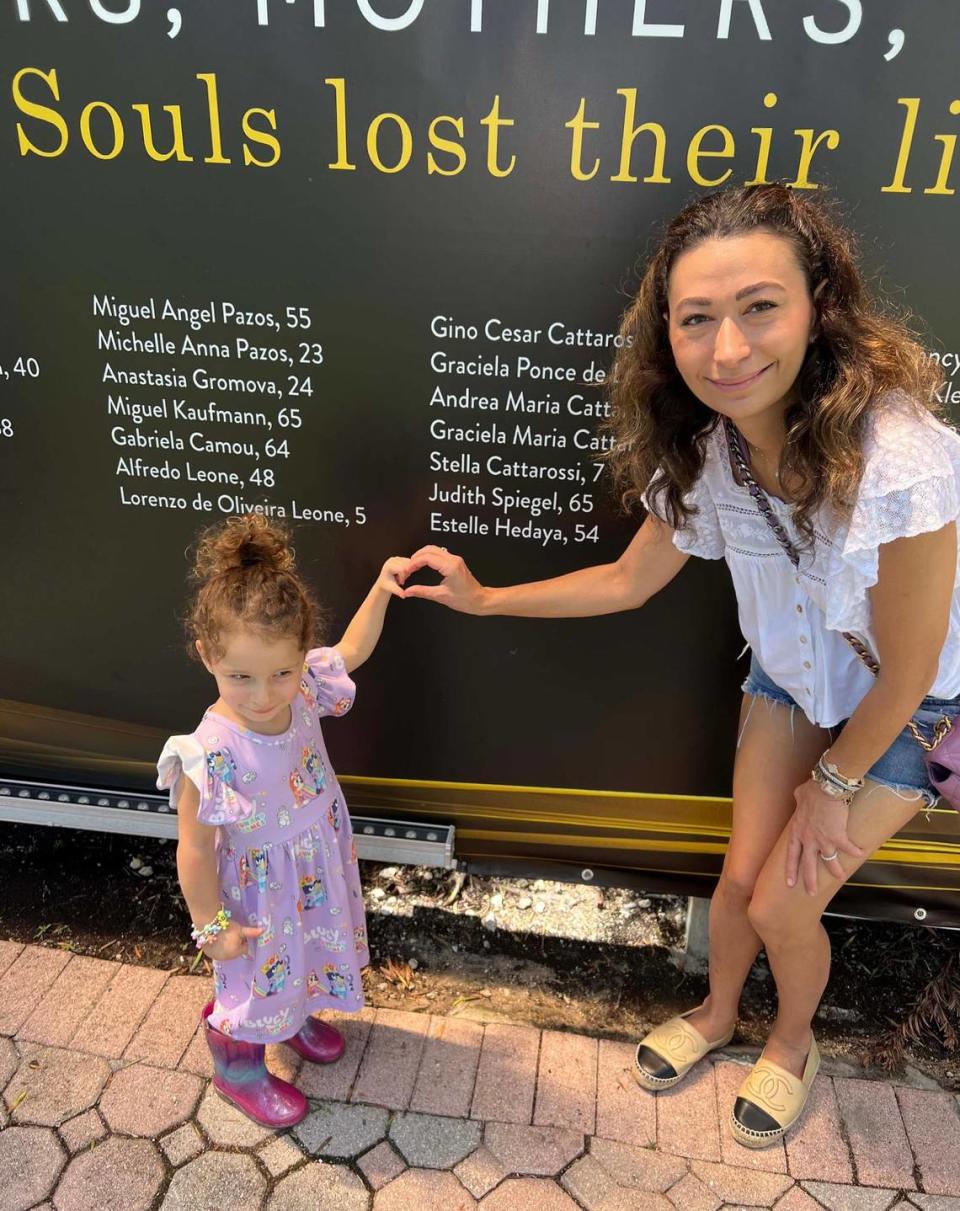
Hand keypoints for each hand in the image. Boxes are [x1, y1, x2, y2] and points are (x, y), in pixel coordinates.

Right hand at [201, 922, 261, 961]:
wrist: (208, 926)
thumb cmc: (226, 928)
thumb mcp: (240, 929)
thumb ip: (251, 932)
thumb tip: (263, 930)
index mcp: (236, 953)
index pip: (244, 948)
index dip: (243, 940)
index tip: (239, 933)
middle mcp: (226, 958)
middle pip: (235, 951)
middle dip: (235, 944)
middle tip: (230, 934)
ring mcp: (217, 957)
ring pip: (226, 953)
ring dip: (226, 947)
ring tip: (223, 936)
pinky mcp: (209, 954)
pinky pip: (217, 953)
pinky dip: (218, 948)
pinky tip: (216, 940)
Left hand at [376, 556, 412, 598]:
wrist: (384, 582)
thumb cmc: (387, 585)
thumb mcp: (393, 589)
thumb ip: (399, 591)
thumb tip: (404, 595)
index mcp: (388, 566)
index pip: (402, 569)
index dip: (404, 577)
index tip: (401, 583)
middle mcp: (391, 560)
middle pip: (406, 565)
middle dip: (406, 574)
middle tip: (400, 580)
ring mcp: (395, 558)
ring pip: (409, 563)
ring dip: (407, 572)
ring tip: (400, 577)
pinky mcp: (399, 558)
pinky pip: (409, 562)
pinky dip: (408, 569)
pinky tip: (402, 574)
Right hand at [402, 545, 485, 613]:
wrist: (479, 600)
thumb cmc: (465, 599)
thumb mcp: (441, 596)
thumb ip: (422, 592)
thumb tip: (408, 591)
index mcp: (450, 567)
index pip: (427, 558)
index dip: (414, 563)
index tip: (407, 571)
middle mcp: (453, 559)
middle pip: (429, 549)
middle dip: (416, 557)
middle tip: (408, 568)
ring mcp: (455, 559)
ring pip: (434, 549)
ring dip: (422, 555)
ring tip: (413, 566)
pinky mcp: (455, 562)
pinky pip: (439, 553)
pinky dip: (428, 557)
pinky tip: (423, 565)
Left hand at [785, 778, 863, 894]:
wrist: (826, 788)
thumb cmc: (812, 789)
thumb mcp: (799, 795)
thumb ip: (798, 800)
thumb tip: (798, 795)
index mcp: (797, 831)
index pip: (791, 855)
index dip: (791, 870)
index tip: (790, 883)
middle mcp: (808, 839)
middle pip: (808, 865)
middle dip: (810, 880)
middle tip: (812, 893)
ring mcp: (823, 840)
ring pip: (829, 861)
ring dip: (836, 870)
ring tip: (840, 877)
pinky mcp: (838, 837)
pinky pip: (848, 848)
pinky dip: (855, 850)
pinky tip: (860, 853)